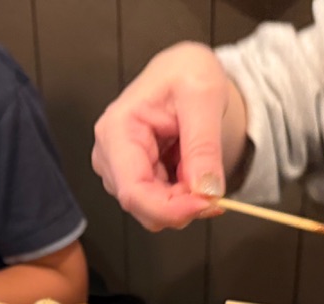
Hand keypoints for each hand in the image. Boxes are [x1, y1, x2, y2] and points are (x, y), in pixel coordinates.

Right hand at [92, 42, 240, 230]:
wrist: (183, 73)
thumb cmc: (185, 73)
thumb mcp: (203, 96)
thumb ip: (203, 146)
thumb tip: (206, 190)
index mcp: (116, 130)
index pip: (134, 191)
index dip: (171, 208)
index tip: (209, 203)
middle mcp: (109, 156)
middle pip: (144, 207)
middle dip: (184, 204)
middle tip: (214, 182)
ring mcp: (118, 171)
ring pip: (154, 211)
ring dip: (184, 199)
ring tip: (198, 162)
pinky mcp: (132, 179)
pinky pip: (161, 205)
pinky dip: (183, 196)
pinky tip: (190, 169)